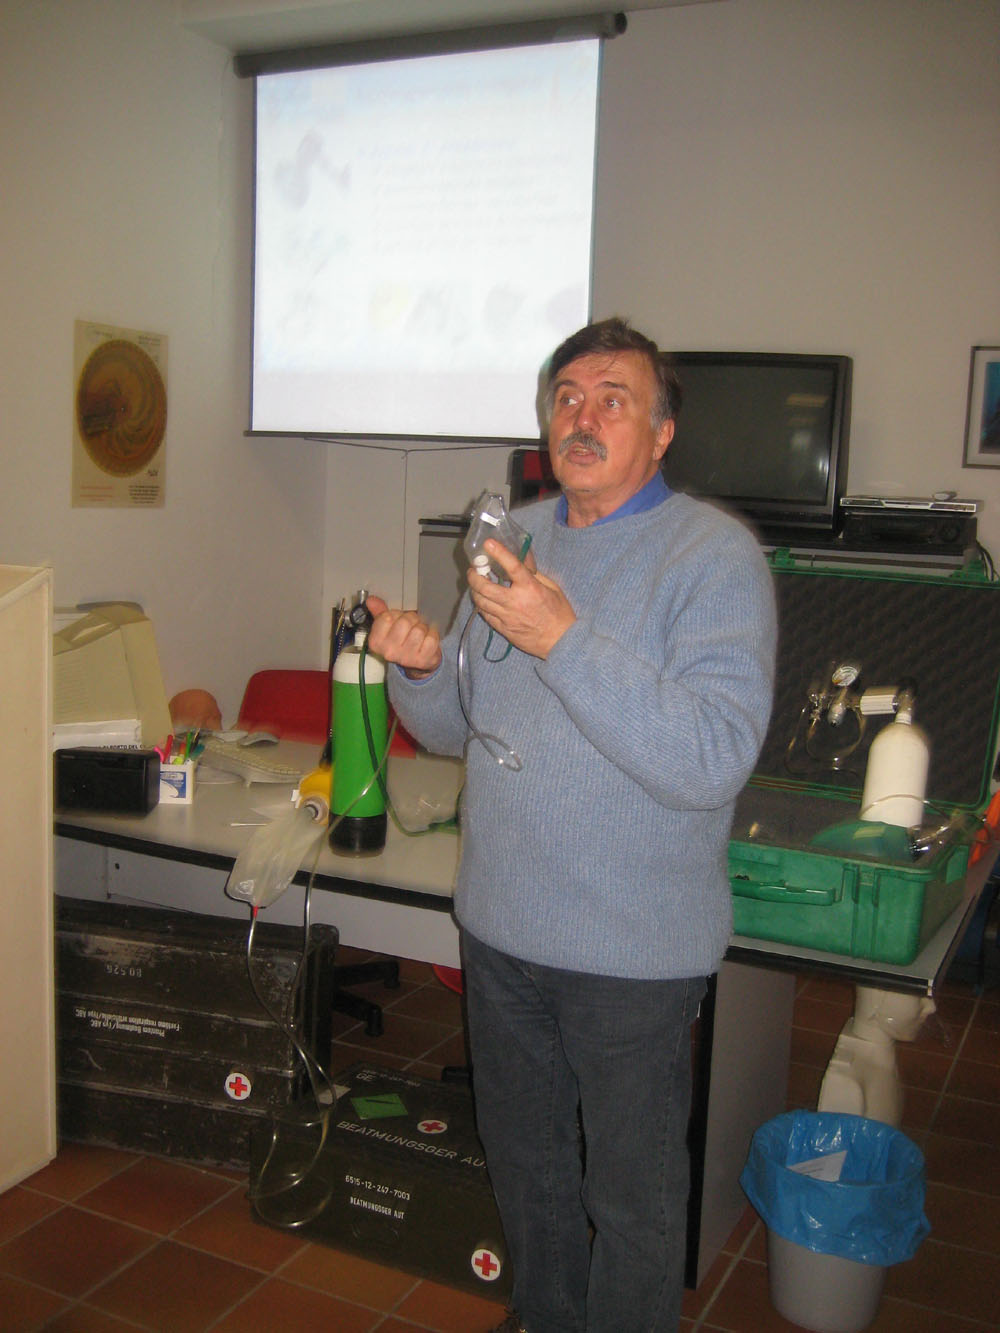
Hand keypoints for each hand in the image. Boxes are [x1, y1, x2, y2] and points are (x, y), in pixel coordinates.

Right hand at [366, 596, 442, 678]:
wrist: (417, 665)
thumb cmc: (401, 641)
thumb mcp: (387, 628)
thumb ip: (379, 612)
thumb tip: (371, 600)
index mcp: (376, 642)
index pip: (387, 617)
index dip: (396, 614)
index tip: (398, 620)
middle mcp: (389, 652)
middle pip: (405, 622)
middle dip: (412, 619)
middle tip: (412, 625)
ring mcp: (406, 658)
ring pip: (419, 629)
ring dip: (422, 627)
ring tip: (419, 633)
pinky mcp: (422, 660)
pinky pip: (431, 638)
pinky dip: (432, 635)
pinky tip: (427, 639)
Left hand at [467, 539, 574, 658]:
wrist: (560, 641)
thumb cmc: (559, 614)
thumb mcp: (552, 588)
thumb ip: (534, 573)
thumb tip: (522, 559)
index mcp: (530, 588)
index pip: (512, 566)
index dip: (499, 553)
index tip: (489, 544)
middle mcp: (515, 602)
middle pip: (485, 586)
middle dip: (474, 576)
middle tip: (473, 570)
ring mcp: (507, 617)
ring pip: (481, 601)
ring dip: (475, 590)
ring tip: (476, 584)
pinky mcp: (503, 628)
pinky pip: (485, 615)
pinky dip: (481, 605)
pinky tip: (483, 600)